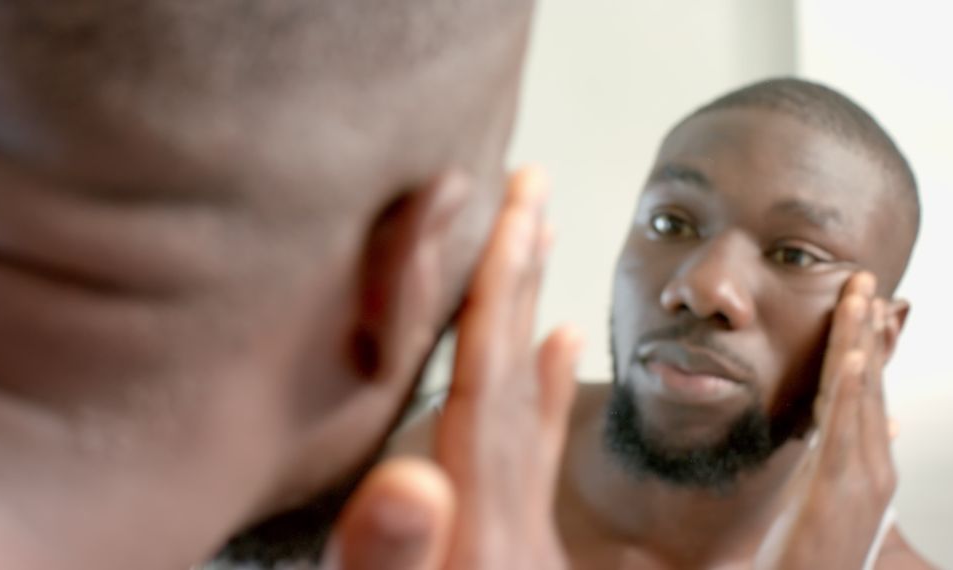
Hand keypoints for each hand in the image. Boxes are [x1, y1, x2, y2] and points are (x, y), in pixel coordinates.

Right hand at [323, 167, 582, 569]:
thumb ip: (391, 559)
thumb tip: (409, 483)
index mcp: (478, 525)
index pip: (485, 385)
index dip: (494, 296)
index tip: (512, 211)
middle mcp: (512, 518)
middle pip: (517, 377)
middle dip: (521, 277)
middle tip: (533, 188)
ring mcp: (521, 534)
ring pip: (529, 404)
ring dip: (530, 317)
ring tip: (543, 241)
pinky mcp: (514, 549)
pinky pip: (537, 450)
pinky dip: (546, 390)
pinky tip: (562, 343)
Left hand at [756, 272, 897, 569]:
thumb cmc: (812, 548)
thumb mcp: (832, 494)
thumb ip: (850, 454)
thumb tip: (884, 419)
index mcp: (870, 462)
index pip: (871, 391)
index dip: (868, 345)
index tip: (863, 303)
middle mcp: (874, 464)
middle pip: (871, 383)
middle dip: (867, 329)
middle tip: (864, 280)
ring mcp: (861, 475)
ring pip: (862, 395)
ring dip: (860, 343)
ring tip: (860, 299)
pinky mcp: (838, 486)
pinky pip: (844, 429)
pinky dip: (851, 390)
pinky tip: (851, 357)